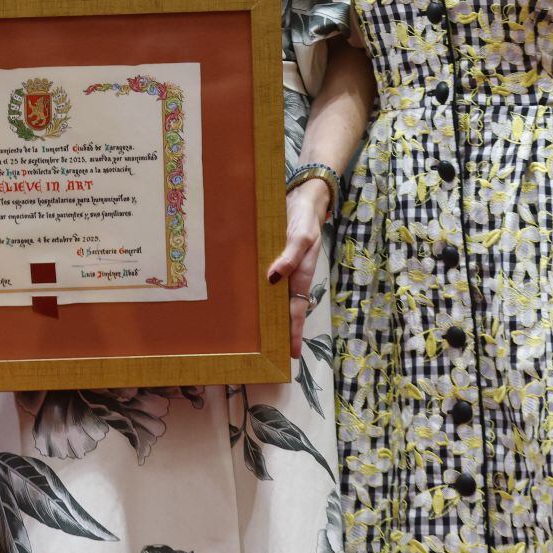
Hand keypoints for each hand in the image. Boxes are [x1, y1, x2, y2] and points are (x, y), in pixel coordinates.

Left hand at [268, 177, 332, 358]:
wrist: (302, 197)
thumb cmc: (304, 218)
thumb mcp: (301, 236)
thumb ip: (290, 256)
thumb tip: (274, 278)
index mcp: (301, 275)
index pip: (295, 311)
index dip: (293, 332)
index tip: (290, 354)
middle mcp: (292, 277)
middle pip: (285, 310)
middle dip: (280, 332)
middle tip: (268, 355)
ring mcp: (282, 269)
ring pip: (275, 298)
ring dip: (268, 316)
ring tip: (256, 336)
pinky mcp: (273, 258)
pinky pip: (266, 281)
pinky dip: (260, 293)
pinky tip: (248, 301)